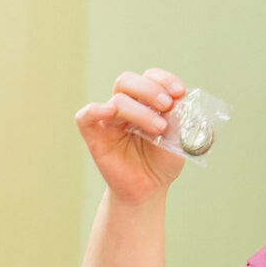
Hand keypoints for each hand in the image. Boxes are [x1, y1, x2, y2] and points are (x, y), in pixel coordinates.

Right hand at [74, 68, 187, 204]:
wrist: (149, 188)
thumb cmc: (162, 161)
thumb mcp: (179, 140)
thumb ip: (179, 120)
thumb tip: (180, 103)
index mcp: (146, 101)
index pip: (151, 77)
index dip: (165, 80)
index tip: (180, 92)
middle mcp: (126, 106)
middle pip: (128, 81)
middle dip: (150, 89)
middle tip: (166, 105)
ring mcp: (109, 119)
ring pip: (117, 100)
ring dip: (140, 111)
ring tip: (159, 128)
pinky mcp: (95, 136)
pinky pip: (85, 117)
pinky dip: (95, 110)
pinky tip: (109, 112)